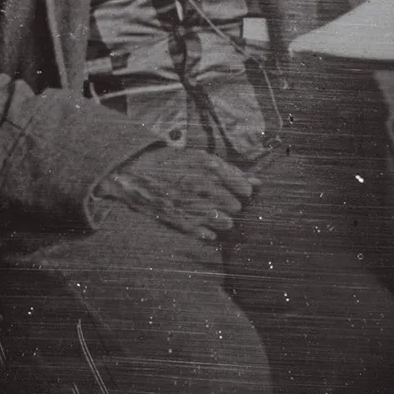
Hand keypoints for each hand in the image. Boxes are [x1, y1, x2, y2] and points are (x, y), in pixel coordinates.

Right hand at [95, 147, 259, 240]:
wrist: (134, 173)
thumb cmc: (169, 163)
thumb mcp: (200, 158)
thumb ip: (231, 171)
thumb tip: (258, 182)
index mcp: (211, 167)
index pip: (245, 188)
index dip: (241, 190)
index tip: (234, 190)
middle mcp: (205, 187)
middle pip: (236, 206)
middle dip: (231, 204)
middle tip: (218, 199)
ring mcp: (194, 207)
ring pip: (226, 223)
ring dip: (222, 219)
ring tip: (210, 210)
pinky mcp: (183, 223)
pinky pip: (209, 235)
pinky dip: (208, 231)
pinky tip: (201, 223)